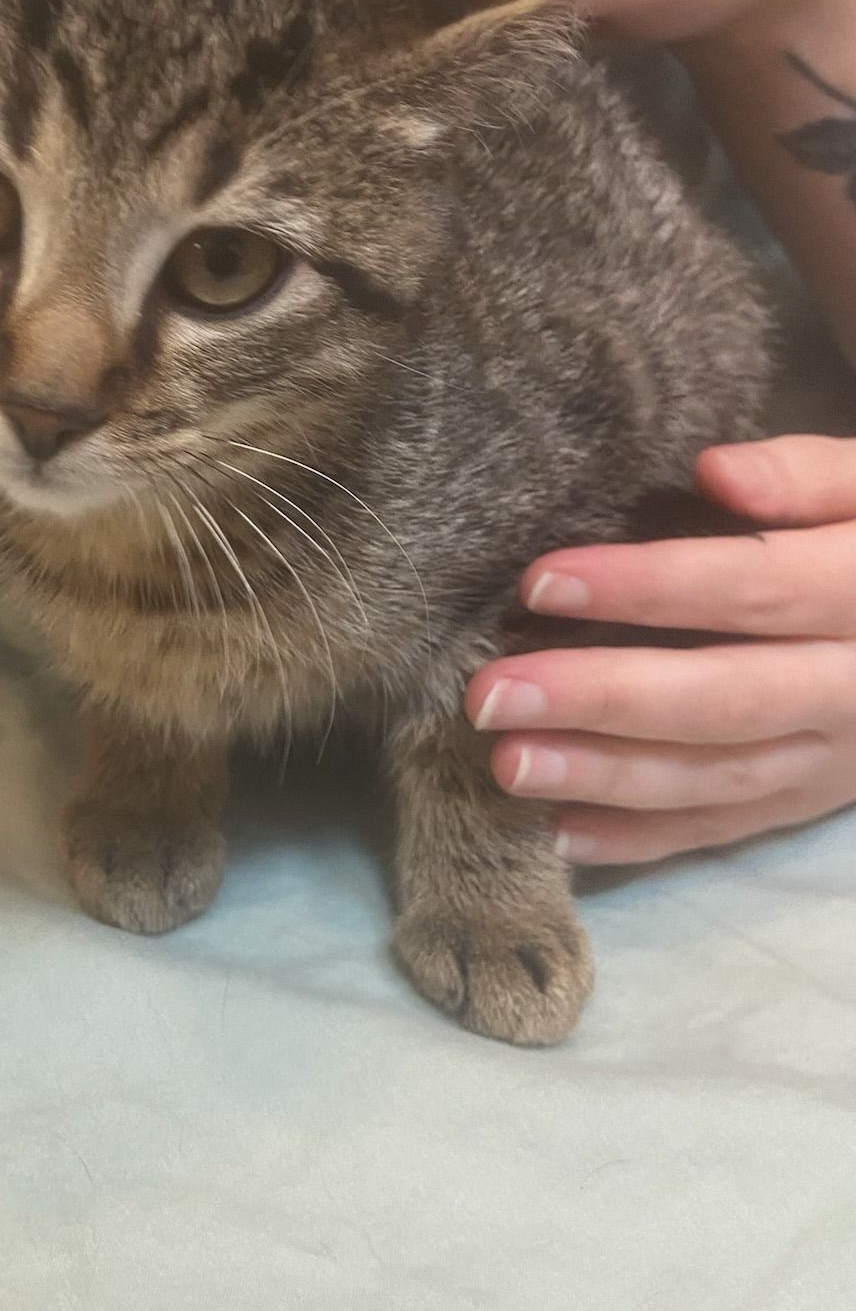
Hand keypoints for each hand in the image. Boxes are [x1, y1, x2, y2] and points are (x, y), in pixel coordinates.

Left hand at [465, 437, 855, 864]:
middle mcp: (855, 692)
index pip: (752, 589)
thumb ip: (805, 475)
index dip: (647, 585)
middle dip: (600, 699)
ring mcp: (835, 761)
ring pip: (716, 778)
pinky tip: (559, 833)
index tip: (540, 581)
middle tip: (491, 695)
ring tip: (508, 764)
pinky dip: (641, 838)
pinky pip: (723, 829)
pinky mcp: (810, 803)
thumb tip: (715, 471)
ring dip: (606, 777)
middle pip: (722, 700)